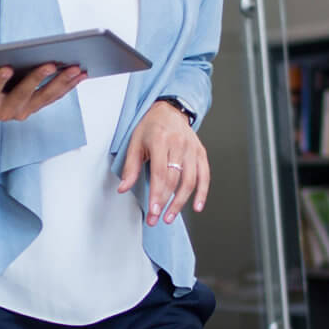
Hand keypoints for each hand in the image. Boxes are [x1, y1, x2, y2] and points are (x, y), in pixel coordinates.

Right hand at [0, 65, 82, 129]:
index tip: (6, 68)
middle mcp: (7, 110)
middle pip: (24, 94)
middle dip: (38, 78)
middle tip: (51, 64)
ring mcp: (24, 111)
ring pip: (45, 96)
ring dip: (62, 82)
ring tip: (76, 68)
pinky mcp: (35, 108)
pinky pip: (54, 97)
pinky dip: (68, 86)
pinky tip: (80, 74)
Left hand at [117, 101, 208, 225]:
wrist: (169, 110)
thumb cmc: (151, 127)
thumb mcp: (135, 143)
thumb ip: (130, 167)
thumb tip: (123, 188)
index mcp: (161, 140)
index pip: (160, 174)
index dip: (157, 195)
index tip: (153, 211)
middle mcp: (179, 144)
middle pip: (174, 180)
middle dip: (165, 203)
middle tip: (157, 219)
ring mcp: (192, 149)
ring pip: (190, 181)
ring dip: (181, 202)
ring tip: (170, 216)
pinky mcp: (200, 153)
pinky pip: (204, 176)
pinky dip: (202, 193)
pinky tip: (197, 206)